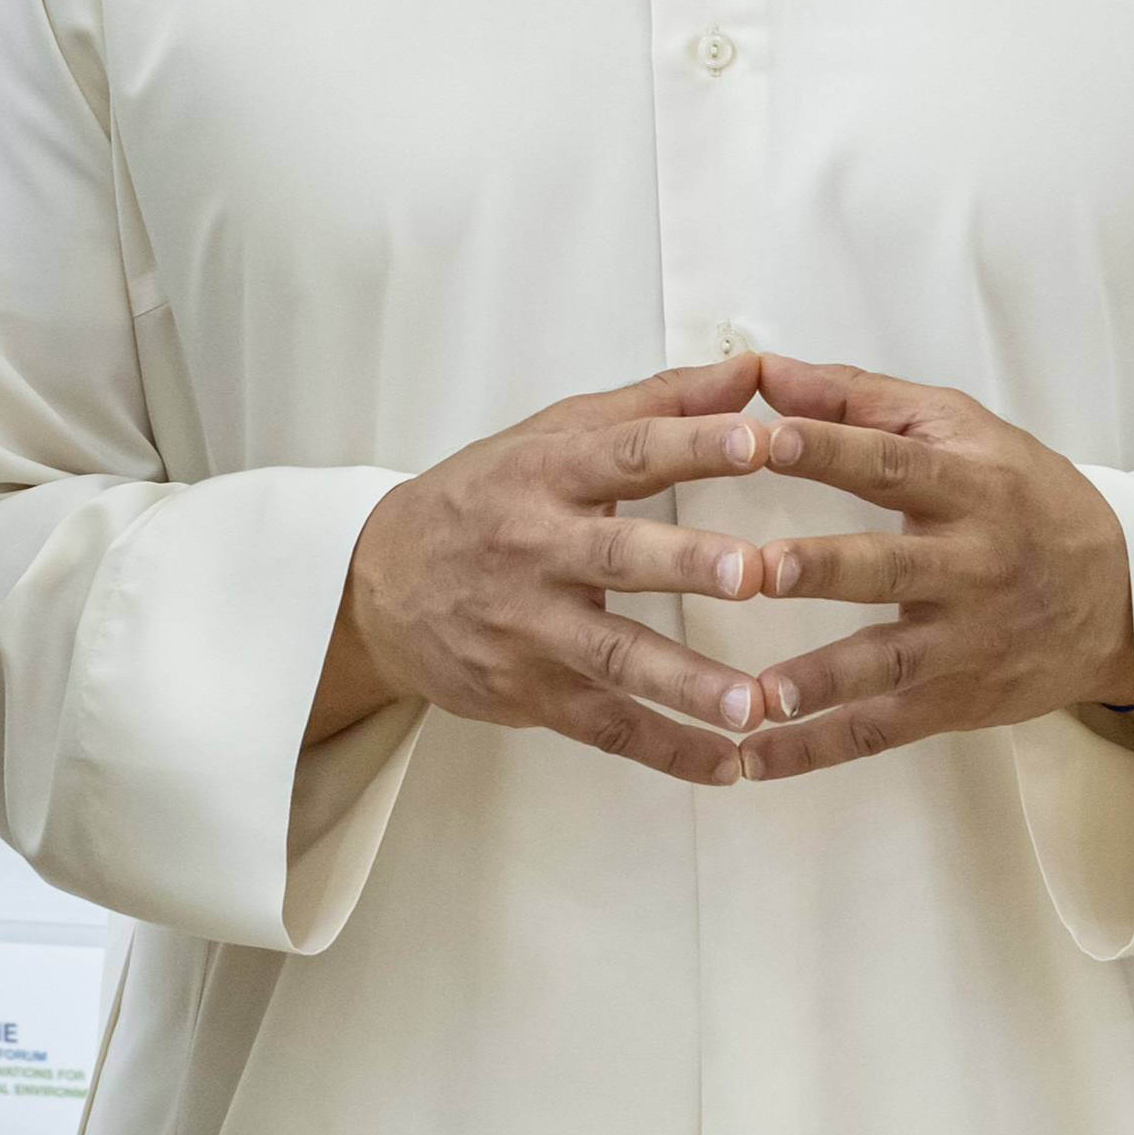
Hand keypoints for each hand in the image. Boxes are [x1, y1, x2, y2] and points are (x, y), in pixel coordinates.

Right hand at [313, 357, 775, 782]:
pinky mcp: (526, 694)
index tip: (758, 440)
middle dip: (685, 565)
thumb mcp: (554, 435)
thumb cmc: (484, 497)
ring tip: (751, 705)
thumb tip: (750, 370)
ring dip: (685, 684)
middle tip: (752, 573)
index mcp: (547, 473)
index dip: (692, 445)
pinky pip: (604, 727)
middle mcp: (534, 548)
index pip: (627, 452)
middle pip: (617, 556)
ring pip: (612, 657)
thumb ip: (659, 405)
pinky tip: (726, 764)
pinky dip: (667, 751)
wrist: (375, 585)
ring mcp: (528, 629)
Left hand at [735, 355, 1133, 779]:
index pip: (892, 463)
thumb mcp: (964, 432)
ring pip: (889, 662)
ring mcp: (964, 641)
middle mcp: (970, 565)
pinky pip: (880, 730)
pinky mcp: (954, 701)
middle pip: (891, 567)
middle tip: (762, 569)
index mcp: (970, 486)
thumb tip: (769, 373)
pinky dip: (817, 749)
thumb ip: (861, 401)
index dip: (832, 449)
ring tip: (761, 695)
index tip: (770, 439)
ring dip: (822, 680)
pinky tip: (756, 757)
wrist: (1122, 598)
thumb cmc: (1027, 500)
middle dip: (826, 569)